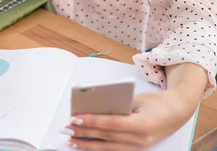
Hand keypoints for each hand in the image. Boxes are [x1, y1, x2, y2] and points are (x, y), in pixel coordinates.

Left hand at [64, 89, 197, 149]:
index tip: (74, 118)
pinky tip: (85, 145)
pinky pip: (114, 150)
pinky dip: (98, 147)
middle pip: (106, 137)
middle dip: (84, 133)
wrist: (179, 111)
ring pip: (108, 147)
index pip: (111, 124)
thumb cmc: (157, 102)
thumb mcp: (137, 100)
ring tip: (70, 140)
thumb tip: (93, 108)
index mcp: (142, 124)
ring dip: (87, 144)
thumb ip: (117, 106)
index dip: (91, 121)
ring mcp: (140, 147)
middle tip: (66, 129)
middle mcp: (141, 140)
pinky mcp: (138, 150)